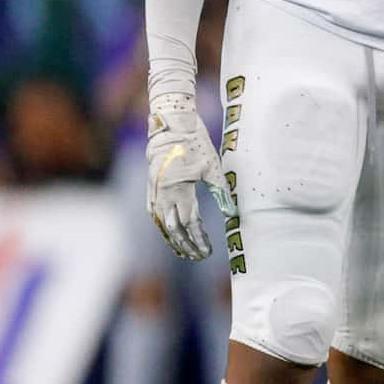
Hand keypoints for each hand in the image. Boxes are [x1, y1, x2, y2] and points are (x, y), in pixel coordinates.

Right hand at [145, 92, 225, 260]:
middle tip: (199, 256)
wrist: (171, 126)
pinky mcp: (152, 187)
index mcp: (178, 189)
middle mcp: (162, 193)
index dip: (198, 238)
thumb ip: (220, 190)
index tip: (207, 251)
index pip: (189, 222)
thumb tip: (231, 213)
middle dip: (186, 244)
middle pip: (173, 228)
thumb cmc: (195, 144)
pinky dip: (163, 227)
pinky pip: (155, 214)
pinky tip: (170, 234)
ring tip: (184, 252)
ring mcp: (154, 191)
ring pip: (162, 223)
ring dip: (173, 239)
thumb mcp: (212, 166)